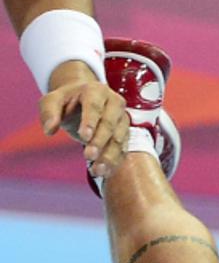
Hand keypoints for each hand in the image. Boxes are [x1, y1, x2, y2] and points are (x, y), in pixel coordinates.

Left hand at [39, 61, 129, 179]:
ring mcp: (122, 118)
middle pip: (110, 123)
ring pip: (119, 138)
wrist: (84, 102)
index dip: (90, 121)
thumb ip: (48, 112)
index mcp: (96, 90)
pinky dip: (114, 161)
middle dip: (100, 141)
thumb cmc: (67, 102)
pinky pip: (123, 149)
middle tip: (88, 156)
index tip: (84, 137)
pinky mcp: (125, 133)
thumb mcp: (51, 101)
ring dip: (109, 155)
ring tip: (97, 170)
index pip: (95, 106)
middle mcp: (114, 103)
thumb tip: (49, 130)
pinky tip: (104, 172)